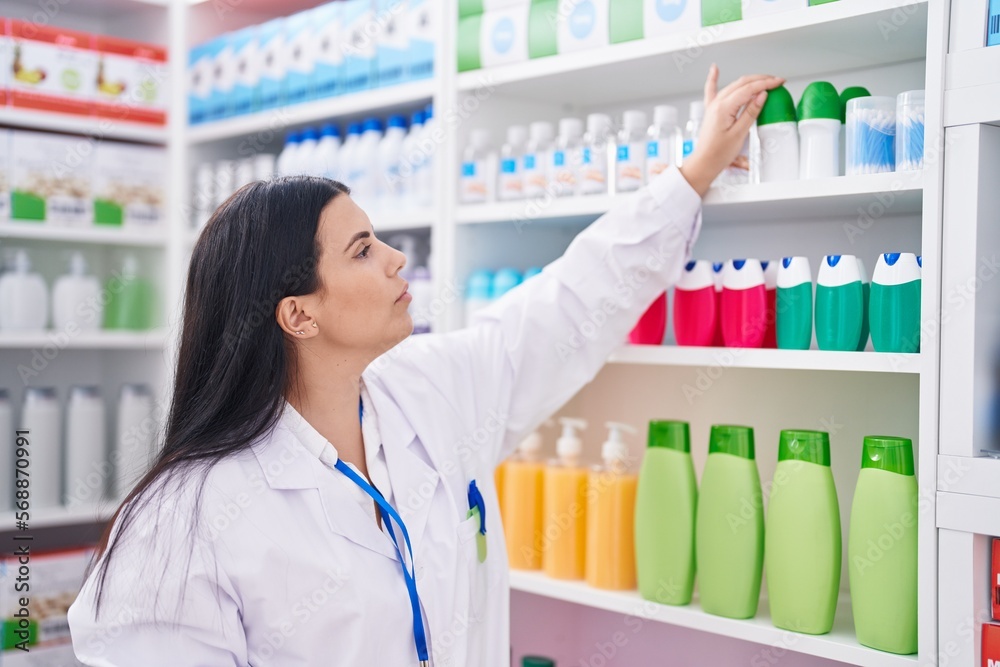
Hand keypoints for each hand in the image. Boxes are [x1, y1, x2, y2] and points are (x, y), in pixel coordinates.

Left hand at [680, 65, 785, 195]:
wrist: (704, 163)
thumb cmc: (719, 153)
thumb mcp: (739, 134)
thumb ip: (750, 112)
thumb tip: (762, 94)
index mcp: (724, 108)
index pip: (749, 89)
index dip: (766, 83)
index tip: (779, 82)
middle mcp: (717, 103)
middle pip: (742, 83)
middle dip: (761, 80)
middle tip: (776, 81)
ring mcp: (713, 105)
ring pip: (733, 85)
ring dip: (749, 81)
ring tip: (764, 80)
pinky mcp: (711, 110)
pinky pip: (712, 90)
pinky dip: (714, 78)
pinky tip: (715, 69)